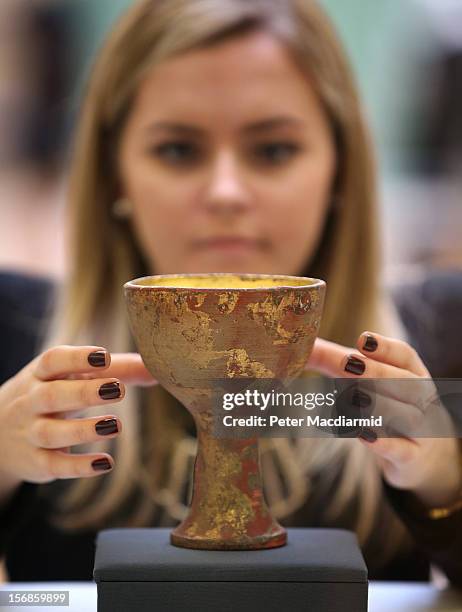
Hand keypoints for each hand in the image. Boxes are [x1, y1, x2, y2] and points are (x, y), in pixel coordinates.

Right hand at [0, 346, 156, 489]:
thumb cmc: (51, 393)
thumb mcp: (74, 377)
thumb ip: (117, 370)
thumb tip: (156, 369)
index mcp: (40, 374)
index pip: (53, 360)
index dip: (78, 358)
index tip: (104, 356)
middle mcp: (31, 401)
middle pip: (52, 395)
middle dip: (84, 392)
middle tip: (118, 389)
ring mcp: (30, 433)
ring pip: (51, 432)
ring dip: (83, 430)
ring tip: (115, 426)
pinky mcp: (36, 463)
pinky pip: (54, 465)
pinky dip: (79, 466)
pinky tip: (105, 463)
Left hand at [306, 332, 461, 508]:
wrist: (423, 454)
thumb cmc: (388, 406)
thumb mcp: (367, 382)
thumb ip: (335, 362)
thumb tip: (302, 345)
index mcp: (413, 373)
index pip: (405, 355)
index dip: (385, 348)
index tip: (362, 339)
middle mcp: (422, 400)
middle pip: (407, 383)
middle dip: (378, 373)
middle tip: (348, 365)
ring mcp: (422, 430)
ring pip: (409, 416)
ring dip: (381, 405)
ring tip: (355, 397)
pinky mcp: (413, 459)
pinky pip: (403, 451)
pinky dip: (384, 442)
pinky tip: (362, 434)